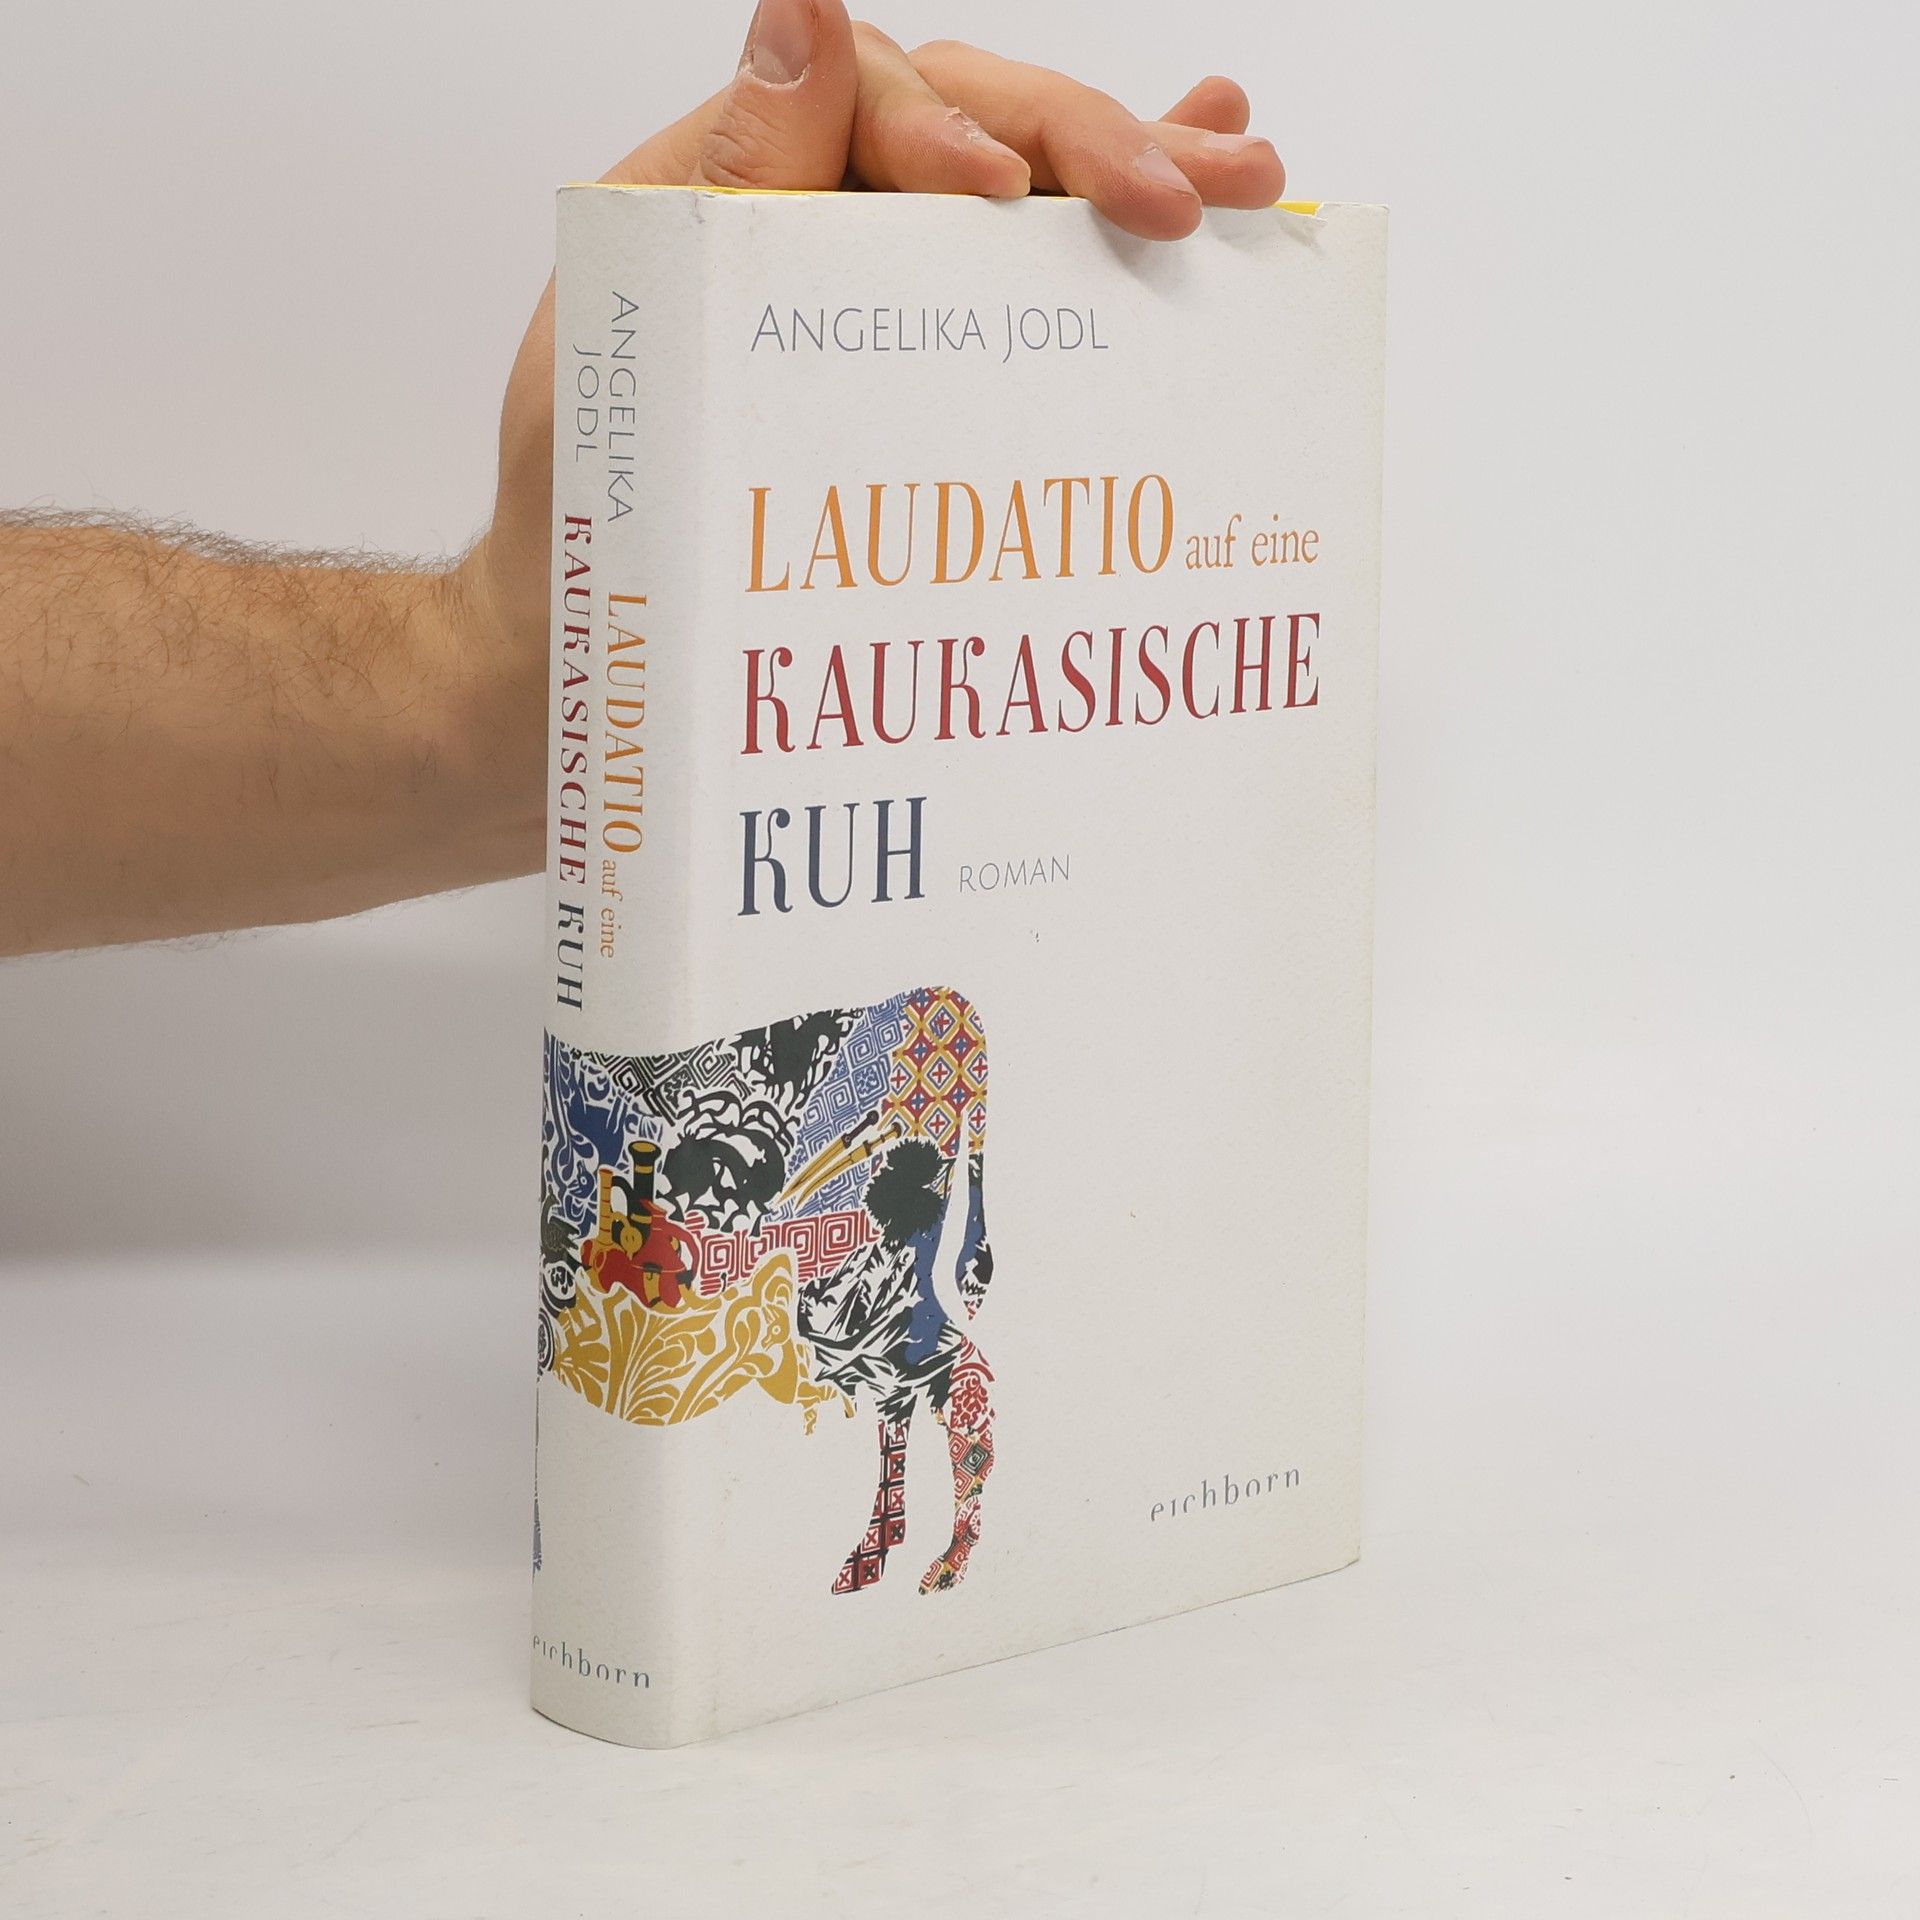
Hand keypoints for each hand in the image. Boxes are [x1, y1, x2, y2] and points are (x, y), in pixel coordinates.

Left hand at [455, 0, 1285, 743]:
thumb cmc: (596, 511)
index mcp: (742, 186)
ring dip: (1142, 173)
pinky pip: (1027, 282)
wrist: (596, 647)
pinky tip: (1200, 179)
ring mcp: (887, 288)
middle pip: (981, 126)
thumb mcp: (637, 341)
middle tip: (1189, 195)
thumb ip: (729, 183)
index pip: (870, 96)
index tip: (998, 192)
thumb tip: (803, 10)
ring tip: (1244, 179)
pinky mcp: (928, 363)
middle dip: (1093, 148)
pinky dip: (1109, 231)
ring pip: (1027, 197)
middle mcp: (827, 218)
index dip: (951, 127)